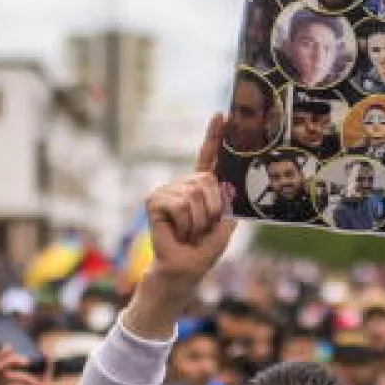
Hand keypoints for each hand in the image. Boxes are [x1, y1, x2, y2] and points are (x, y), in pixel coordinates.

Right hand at [146, 113, 236, 284]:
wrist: (185, 269)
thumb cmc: (204, 248)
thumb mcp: (225, 223)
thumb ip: (228, 199)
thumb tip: (230, 181)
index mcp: (202, 187)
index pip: (209, 157)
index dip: (216, 136)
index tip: (223, 115)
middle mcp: (184, 184)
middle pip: (208, 180)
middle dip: (213, 208)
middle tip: (203, 227)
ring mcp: (168, 190)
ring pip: (196, 194)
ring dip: (200, 220)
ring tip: (190, 231)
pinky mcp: (155, 200)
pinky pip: (181, 204)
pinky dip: (186, 223)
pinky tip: (178, 231)